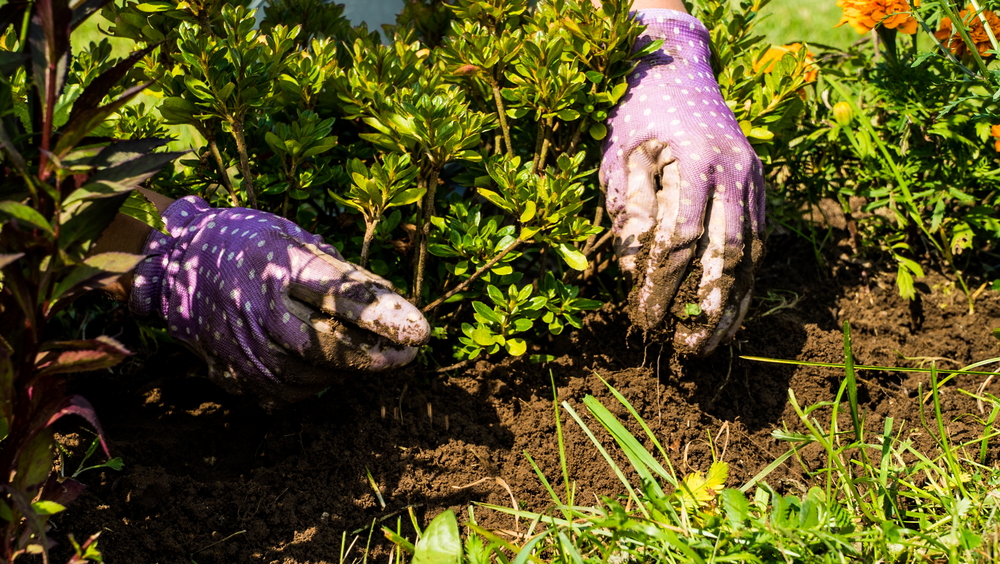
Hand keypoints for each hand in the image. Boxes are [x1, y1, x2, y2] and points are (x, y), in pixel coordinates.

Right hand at [130, 196, 429, 406]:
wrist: (169, 267)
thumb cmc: (242, 244)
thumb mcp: (288, 236)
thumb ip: (334, 269)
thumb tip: (385, 303)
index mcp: (274, 267)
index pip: (338, 296)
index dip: (382, 316)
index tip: (420, 329)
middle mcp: (256, 312)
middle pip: (327, 346)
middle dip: (374, 355)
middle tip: (408, 352)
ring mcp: (241, 349)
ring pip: (311, 375)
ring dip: (347, 368)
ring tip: (365, 352)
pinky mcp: (232, 376)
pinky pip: (287, 392)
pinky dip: (314, 382)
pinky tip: (326, 365)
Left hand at [600, 9, 764, 354]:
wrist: (676, 65)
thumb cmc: (637, 112)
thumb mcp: (618, 154)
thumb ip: (627, 211)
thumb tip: (633, 272)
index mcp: (697, 160)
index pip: (681, 240)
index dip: (662, 285)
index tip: (643, 320)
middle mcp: (737, 171)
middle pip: (727, 255)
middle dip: (706, 308)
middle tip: (687, 350)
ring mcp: (754, 178)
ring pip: (751, 254)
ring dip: (732, 304)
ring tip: (711, 344)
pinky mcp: (759, 184)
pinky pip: (757, 241)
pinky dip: (742, 280)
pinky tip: (728, 310)